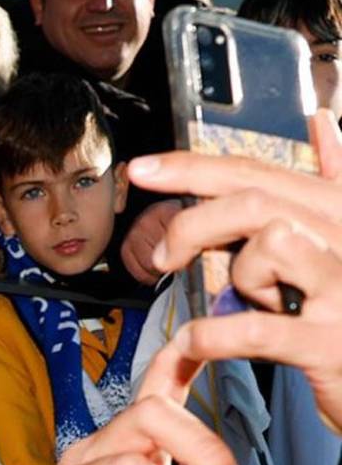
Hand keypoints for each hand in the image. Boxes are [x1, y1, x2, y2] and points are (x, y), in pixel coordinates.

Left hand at [131, 114, 341, 432]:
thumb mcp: (340, 244)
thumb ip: (332, 181)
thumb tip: (322, 121)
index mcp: (337, 212)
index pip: (256, 173)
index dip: (192, 167)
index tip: (142, 170)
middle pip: (253, 203)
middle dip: (193, 226)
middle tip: (164, 259)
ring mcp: (341, 290)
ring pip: (268, 244)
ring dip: (240, 279)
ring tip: (253, 306)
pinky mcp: (329, 343)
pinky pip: (256, 328)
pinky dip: (212, 336)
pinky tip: (197, 344)